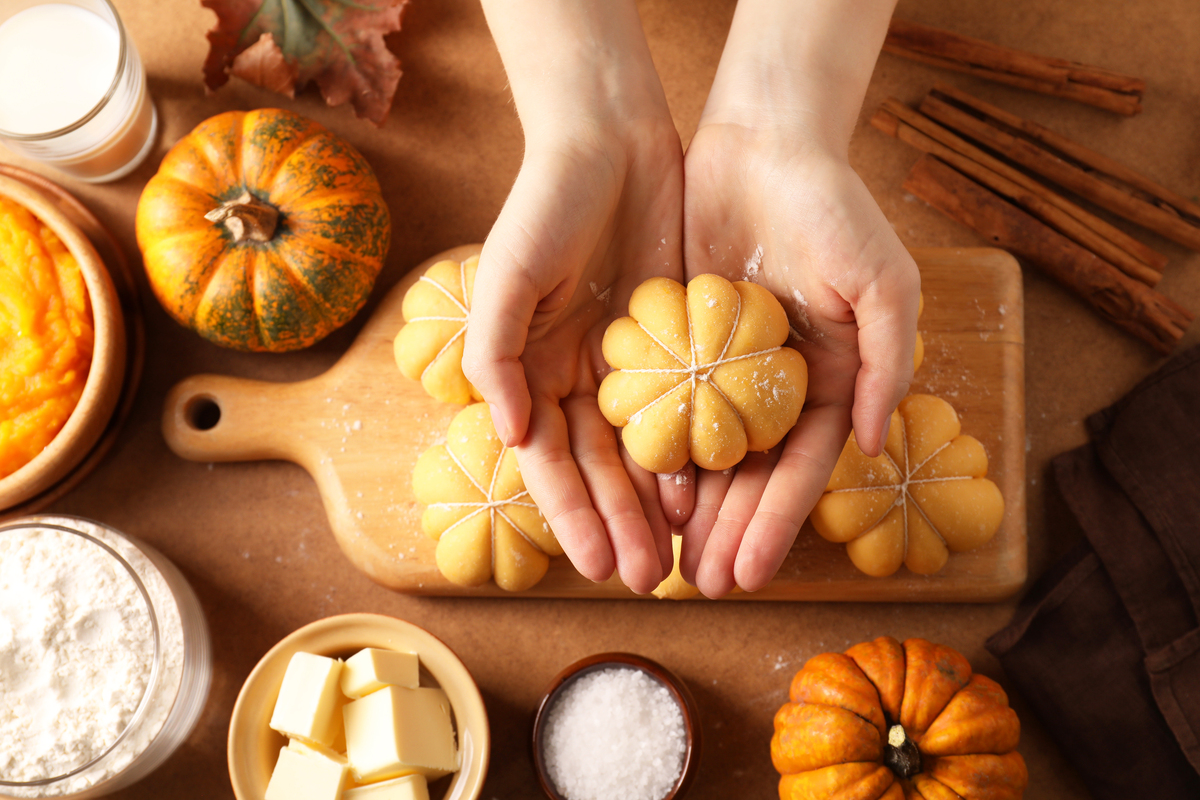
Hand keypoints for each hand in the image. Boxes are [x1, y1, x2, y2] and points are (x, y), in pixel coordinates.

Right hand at [465, 0, 691, 592]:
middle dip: (616, 524)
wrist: (609, 139)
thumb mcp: (505, 273)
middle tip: (644, 579)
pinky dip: (689, 451)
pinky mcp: (670, 341)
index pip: (548, 462)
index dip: (569, 516)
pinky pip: (681, 408)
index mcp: (528, 369)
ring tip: (675, 555)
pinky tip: (706, 491)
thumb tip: (505, 435)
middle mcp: (574, 376)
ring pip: (639, 449)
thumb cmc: (544, 203)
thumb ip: (495, 353)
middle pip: (596, 469)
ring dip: (652, 503)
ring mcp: (624, 362)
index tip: (592, 566)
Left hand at [675, 0, 916, 597]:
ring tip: (668, 561)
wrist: (762, 143)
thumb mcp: (881, 282)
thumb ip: (886, 362)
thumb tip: (876, 446)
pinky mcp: (677, 344)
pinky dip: (651, 450)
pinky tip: (635, 492)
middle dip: (729, 532)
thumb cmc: (833, 208)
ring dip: (689, 509)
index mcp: (827, 381)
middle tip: (703, 586)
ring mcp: (722, 370)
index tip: (754, 575)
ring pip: (703, 453)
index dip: (777, 523)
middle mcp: (773, 387)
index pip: (800, 469)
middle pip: (748, 476)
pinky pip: (662, 407)